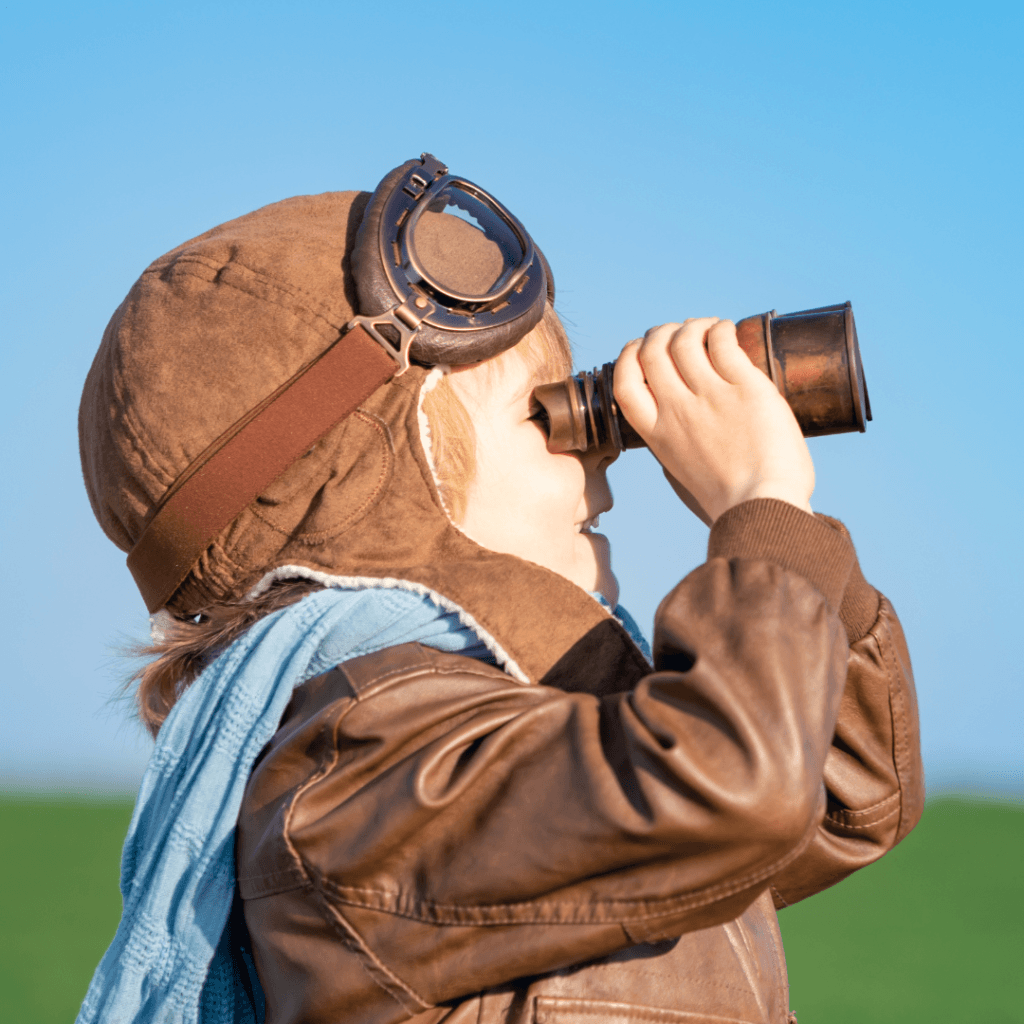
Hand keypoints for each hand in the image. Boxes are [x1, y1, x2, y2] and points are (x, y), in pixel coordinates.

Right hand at [614, 318, 814, 522]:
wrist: (764, 508)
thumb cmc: (730, 500)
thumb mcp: (683, 471)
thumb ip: (676, 445)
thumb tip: (680, 426)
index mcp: (658, 435)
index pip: (625, 384)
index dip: (628, 358)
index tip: (639, 349)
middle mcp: (677, 411)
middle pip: (652, 353)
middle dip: (660, 333)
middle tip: (677, 332)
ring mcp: (710, 397)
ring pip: (684, 341)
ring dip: (692, 326)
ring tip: (707, 328)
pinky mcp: (745, 387)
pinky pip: (723, 343)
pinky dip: (720, 329)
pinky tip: (726, 331)